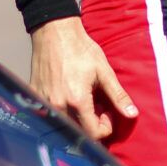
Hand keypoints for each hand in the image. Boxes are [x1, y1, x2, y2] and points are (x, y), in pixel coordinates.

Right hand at [28, 17, 137, 141]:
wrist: (54, 32)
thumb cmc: (80, 49)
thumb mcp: (104, 71)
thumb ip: (117, 95)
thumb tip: (132, 114)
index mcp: (77, 101)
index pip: (93, 133)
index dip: (105, 127)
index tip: (107, 112)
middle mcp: (58, 106)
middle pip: (78, 132)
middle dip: (91, 124)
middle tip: (95, 105)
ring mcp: (43, 102)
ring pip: (63, 124)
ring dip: (76, 118)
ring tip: (81, 100)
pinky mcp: (34, 96)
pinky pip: (48, 113)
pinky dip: (60, 111)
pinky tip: (66, 94)